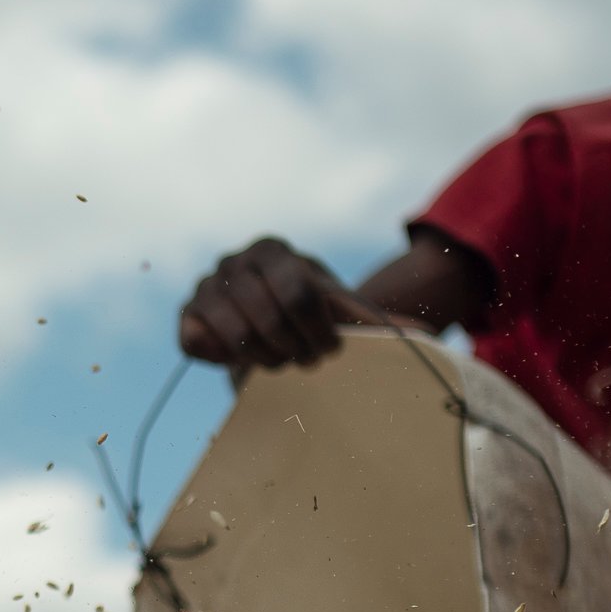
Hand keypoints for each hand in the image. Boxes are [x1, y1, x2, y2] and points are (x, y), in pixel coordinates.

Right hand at [178, 237, 383, 373]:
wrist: (271, 321)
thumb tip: (424, 336)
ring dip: (266, 359)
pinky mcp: (185, 317)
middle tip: (307, 361)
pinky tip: (244, 358)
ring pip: (237, 336)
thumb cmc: (313, 314)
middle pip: (268, 315)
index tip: (331, 350)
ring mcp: (204, 287)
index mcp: (273, 249)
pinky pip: (199, 345)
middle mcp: (233, 261)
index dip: (319, 330)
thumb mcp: (344, 310)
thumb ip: (379, 320)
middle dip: (294, 348)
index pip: (299, 292)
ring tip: (281, 362)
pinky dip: (225, 359)